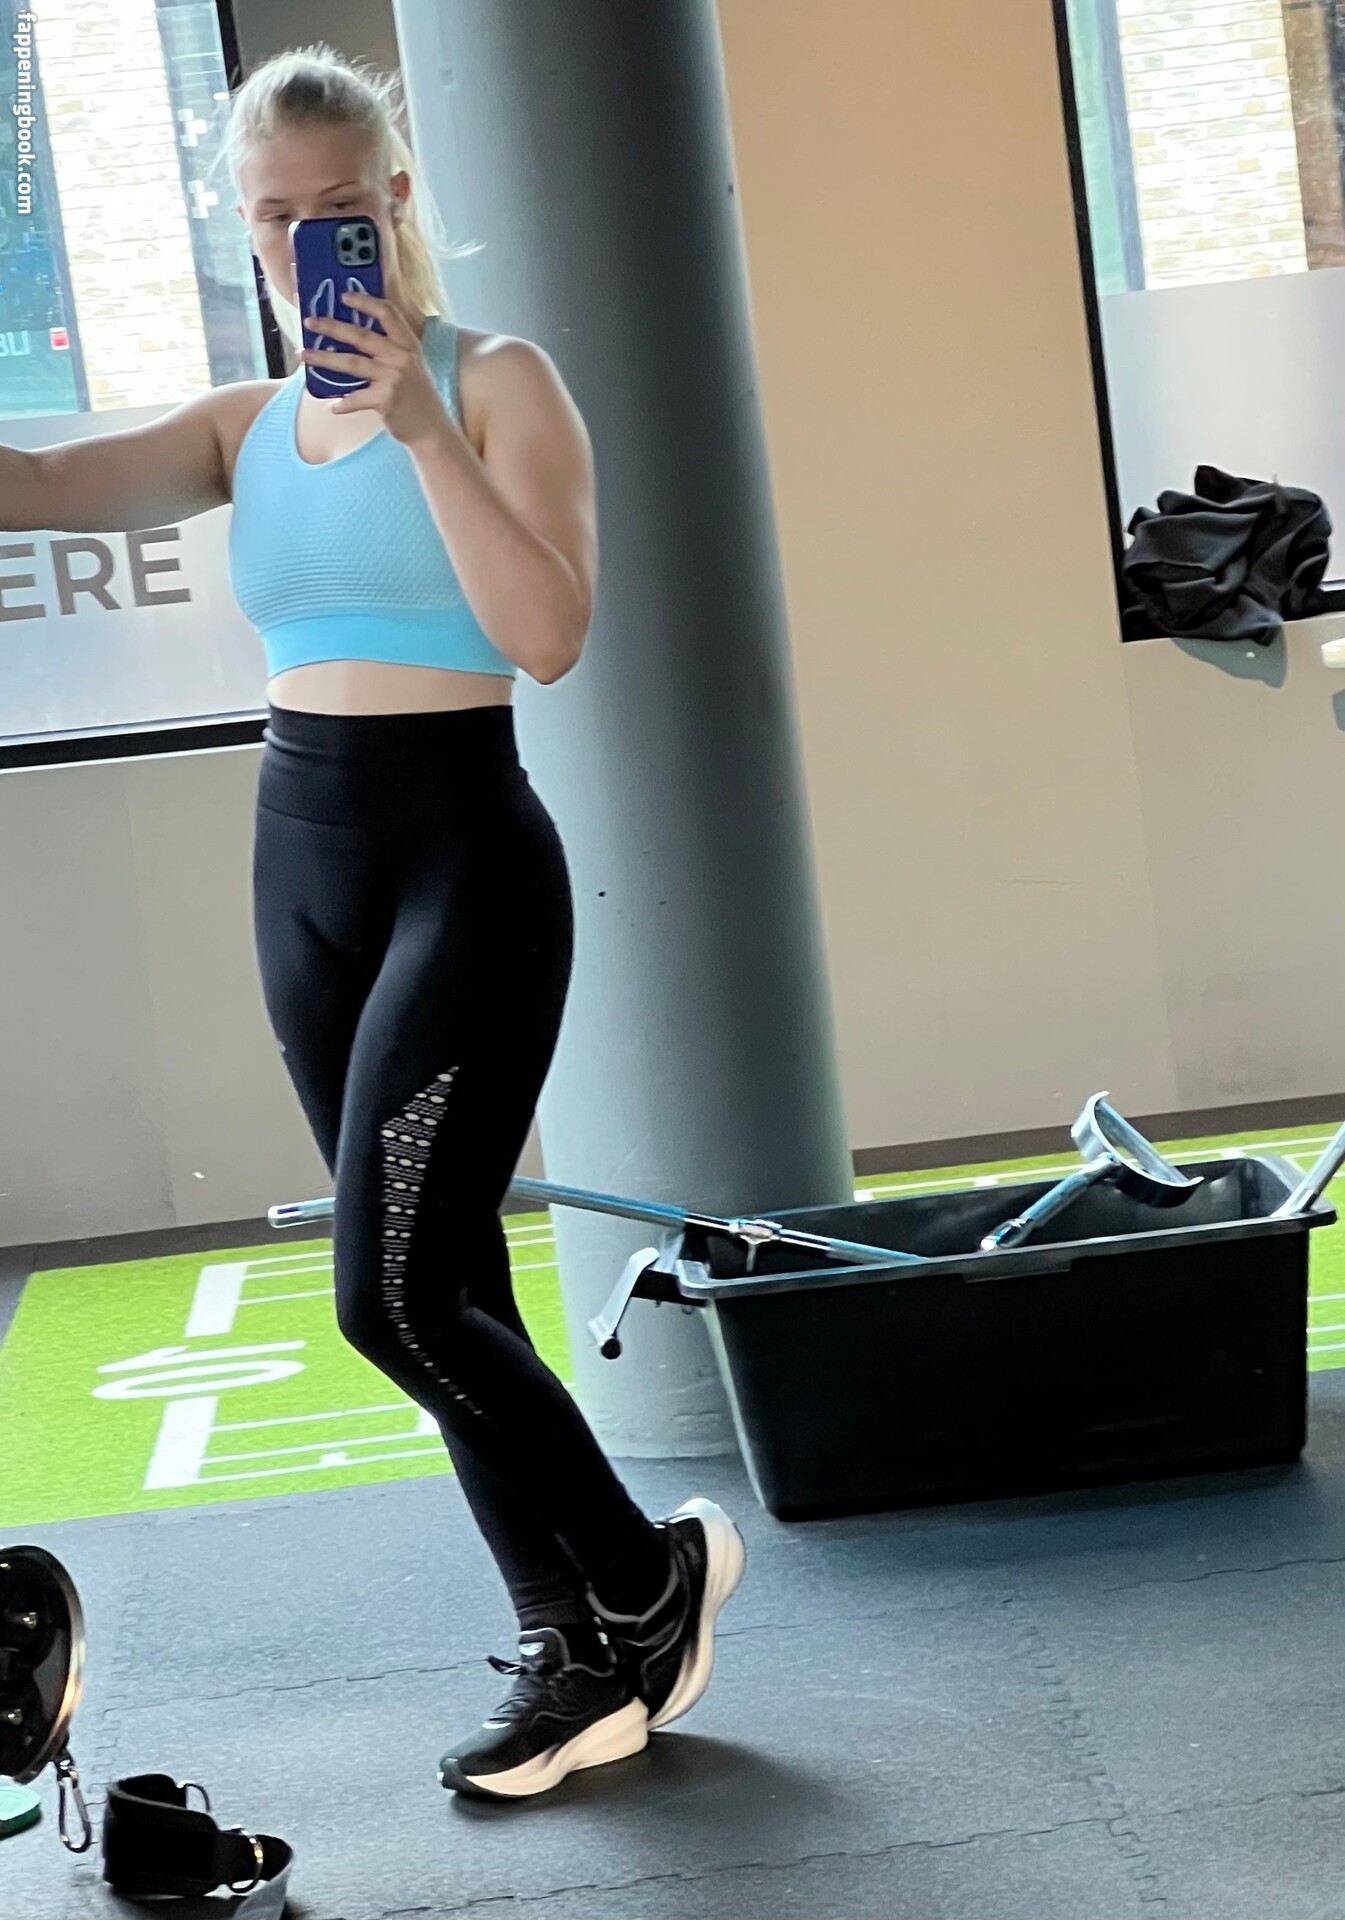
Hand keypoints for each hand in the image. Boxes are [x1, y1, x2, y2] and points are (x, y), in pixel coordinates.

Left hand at [299, 291, 450, 447]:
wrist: (431, 429)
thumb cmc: (417, 396)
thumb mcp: (411, 365)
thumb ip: (390, 349)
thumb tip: (352, 336)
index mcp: (408, 344)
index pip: (387, 313)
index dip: (365, 302)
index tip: (344, 296)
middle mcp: (401, 357)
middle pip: (361, 336)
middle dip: (332, 327)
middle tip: (309, 322)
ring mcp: (393, 378)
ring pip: (352, 364)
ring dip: (324, 360)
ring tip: (303, 356)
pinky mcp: (386, 400)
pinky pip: (357, 399)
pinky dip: (343, 404)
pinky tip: (332, 407)